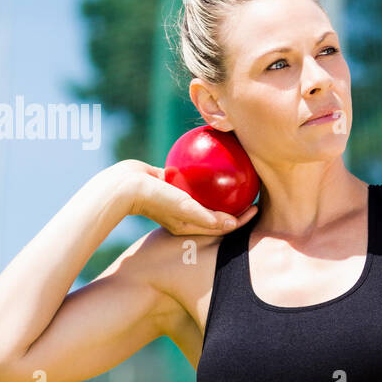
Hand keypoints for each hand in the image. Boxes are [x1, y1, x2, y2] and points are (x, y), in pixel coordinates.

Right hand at [118, 160, 258, 234]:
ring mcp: (179, 200)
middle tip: (253, 189)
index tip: (257, 207)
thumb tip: (232, 224)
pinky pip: (193, 178)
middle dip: (237, 204)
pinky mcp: (172, 185)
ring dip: (222, 188)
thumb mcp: (184, 209)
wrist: (124, 185)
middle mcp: (186, 214)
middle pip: (218, 210)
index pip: (223, 225)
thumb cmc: (155, 199)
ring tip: (238, 173)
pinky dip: (204, 172)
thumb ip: (206, 217)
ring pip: (206, 194)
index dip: (242, 219)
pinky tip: (215, 156)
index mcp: (191, 225)